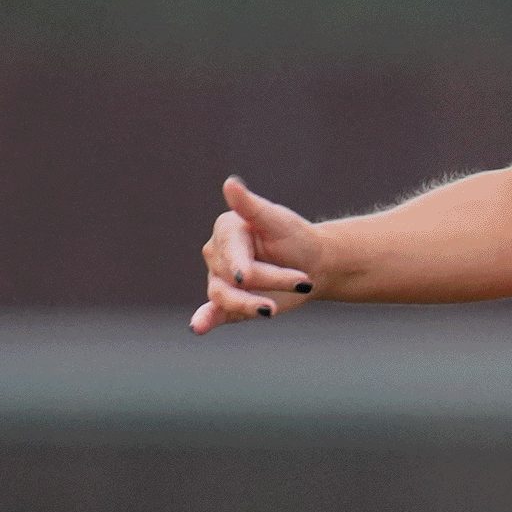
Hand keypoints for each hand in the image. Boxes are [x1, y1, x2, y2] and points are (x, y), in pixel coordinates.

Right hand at [191, 177, 323, 331]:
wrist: (313, 266)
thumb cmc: (295, 238)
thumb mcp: (277, 221)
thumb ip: (251, 207)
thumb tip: (230, 183)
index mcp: (227, 230)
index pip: (229, 251)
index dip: (242, 265)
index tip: (248, 276)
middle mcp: (218, 255)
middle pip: (233, 276)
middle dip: (269, 279)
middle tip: (304, 281)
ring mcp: (221, 280)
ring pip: (225, 296)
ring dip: (247, 304)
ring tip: (270, 309)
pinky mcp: (229, 304)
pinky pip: (213, 313)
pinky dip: (205, 320)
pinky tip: (199, 327)